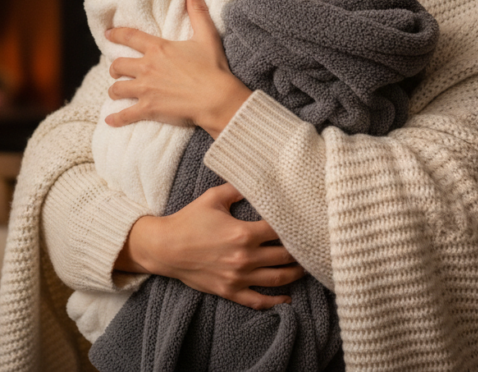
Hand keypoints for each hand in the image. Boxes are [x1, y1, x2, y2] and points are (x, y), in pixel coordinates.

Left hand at [105, 0, 251, 137]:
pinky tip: (110, 120)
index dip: (116, 34)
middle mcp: (147, 67)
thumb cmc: (214, 68)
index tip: (108, 34)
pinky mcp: (148, 109)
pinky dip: (116, 118)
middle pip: (118, 65)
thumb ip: (197, 12)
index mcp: (158, 49)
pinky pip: (125, 115)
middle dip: (115, 68)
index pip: (130, 37)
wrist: (217, 98)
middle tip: (117, 71)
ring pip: (118, 89)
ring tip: (116, 92)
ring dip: (115, 90)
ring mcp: (146, 89)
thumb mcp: (207, 36)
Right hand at [117, 183, 305, 308]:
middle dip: (300, 251)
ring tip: (305, 268)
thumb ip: (238, 187)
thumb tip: (258, 175)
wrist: (165, 248)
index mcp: (243, 233)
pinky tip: (287, 298)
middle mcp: (244, 258)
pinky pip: (258, 301)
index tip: (308, 222)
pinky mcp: (229, 291)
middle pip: (285, 256)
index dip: (296, 225)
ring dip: (295, 274)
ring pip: (277, 280)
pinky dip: (275, 302)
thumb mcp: (213, 198)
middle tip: (312, 245)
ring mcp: (238, 278)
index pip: (280, 230)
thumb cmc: (189, 220)